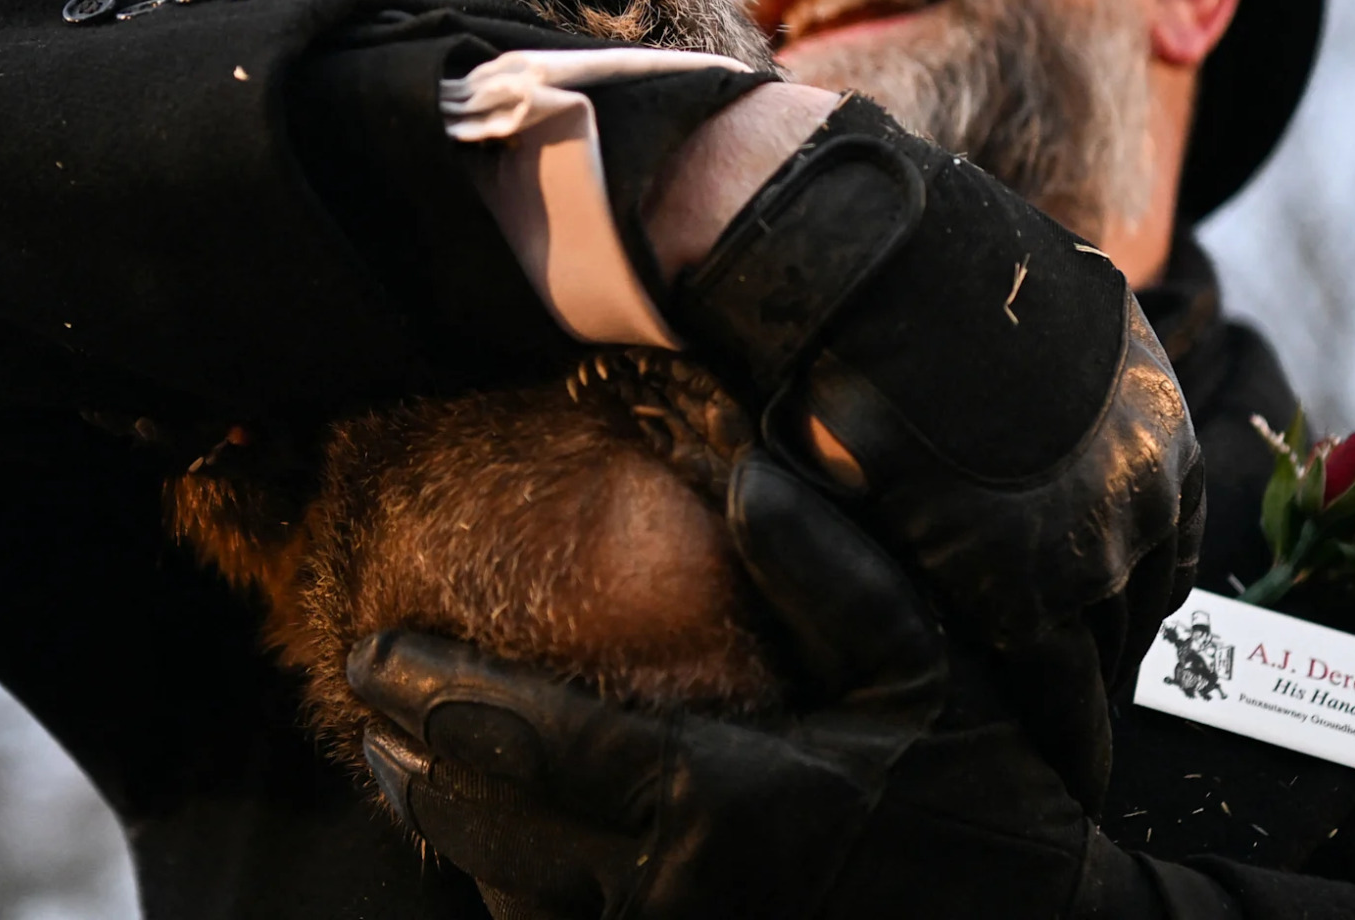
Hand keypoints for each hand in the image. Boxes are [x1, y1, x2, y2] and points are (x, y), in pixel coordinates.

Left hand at [347, 450, 1126, 919]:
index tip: (371, 658)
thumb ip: (832, 572)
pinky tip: (504, 867)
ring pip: (520, 901)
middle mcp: (671, 891)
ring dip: (456, 840)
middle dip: (417, 768)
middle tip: (366, 719)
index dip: (438, 694)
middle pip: (496, 827)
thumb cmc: (989, 804)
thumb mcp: (929, 667)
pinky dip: (520, 901)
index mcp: (715, 794)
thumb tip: (746, 477)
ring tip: (410, 785)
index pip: (531, 736)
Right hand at [663, 97, 1202, 782]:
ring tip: (1066, 749)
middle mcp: (1146, 481)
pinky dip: (1060, 734)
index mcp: (1149, 418)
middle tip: (1078, 698)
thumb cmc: (912, 268)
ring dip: (1084, 693)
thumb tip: (997, 361)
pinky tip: (1058, 770)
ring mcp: (1095, 537)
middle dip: (1111, 644)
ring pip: (1105, 648)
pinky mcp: (1025, 587)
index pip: (1162, 535)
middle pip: (1141, 598)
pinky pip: (1055, 690)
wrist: (872, 258)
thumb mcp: (1016, 305)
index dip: (1126, 585)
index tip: (1103, 626)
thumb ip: (1030, 365)